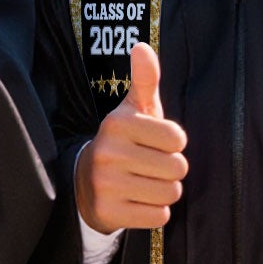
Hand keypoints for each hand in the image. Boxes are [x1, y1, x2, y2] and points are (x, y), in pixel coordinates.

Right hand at [75, 41, 187, 230]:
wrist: (84, 182)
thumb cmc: (123, 142)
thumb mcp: (132, 110)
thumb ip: (144, 80)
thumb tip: (142, 46)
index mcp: (118, 123)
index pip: (178, 139)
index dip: (173, 144)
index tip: (155, 144)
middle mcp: (108, 152)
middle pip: (178, 168)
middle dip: (170, 170)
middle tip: (149, 167)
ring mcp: (106, 184)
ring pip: (170, 193)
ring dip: (164, 191)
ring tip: (144, 183)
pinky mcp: (108, 212)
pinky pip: (158, 216)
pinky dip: (154, 212)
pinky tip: (137, 201)